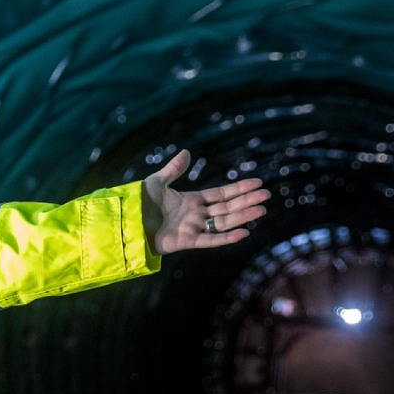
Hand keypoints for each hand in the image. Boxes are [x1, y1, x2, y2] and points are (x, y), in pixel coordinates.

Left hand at [140, 149, 268, 253]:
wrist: (127, 221)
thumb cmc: (139, 203)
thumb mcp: (157, 182)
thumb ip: (174, 169)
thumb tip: (187, 152)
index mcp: (191, 201)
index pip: (221, 194)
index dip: (238, 189)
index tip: (257, 183)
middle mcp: (195, 215)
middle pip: (227, 207)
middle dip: (246, 201)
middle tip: (266, 195)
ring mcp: (193, 228)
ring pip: (223, 222)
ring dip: (242, 216)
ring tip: (261, 210)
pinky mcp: (187, 241)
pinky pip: (211, 240)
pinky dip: (227, 237)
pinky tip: (245, 232)